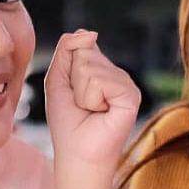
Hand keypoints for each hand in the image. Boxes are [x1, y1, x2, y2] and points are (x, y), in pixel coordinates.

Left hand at [44, 30, 140, 170]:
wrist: (78, 157)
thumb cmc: (67, 123)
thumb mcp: (57, 81)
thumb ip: (66, 51)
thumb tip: (90, 32)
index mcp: (102, 70)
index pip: (80, 45)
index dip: (67, 71)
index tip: (72, 95)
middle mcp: (117, 74)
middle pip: (84, 53)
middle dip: (73, 81)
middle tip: (81, 105)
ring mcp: (126, 84)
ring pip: (90, 66)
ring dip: (81, 92)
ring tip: (90, 111)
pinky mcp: (132, 95)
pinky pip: (100, 80)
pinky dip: (91, 98)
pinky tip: (101, 113)